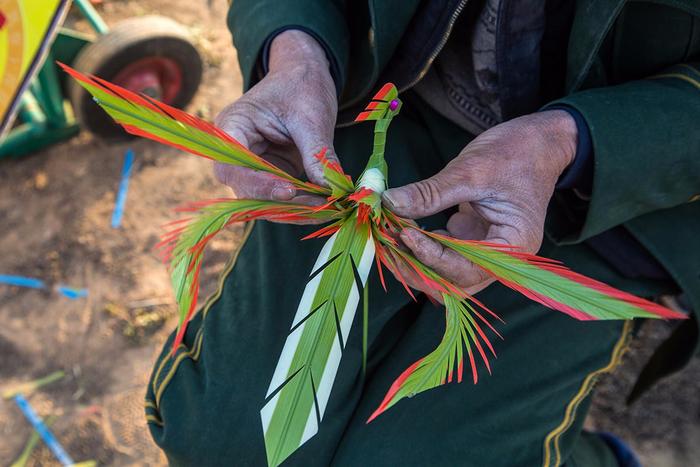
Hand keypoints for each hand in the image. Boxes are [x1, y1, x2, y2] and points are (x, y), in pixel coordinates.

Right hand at [214, 30, 338, 204]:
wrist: (304, 77)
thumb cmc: (301, 86)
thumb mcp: (312, 118)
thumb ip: (317, 154)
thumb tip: (331, 189)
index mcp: (232, 127)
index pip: (233, 167)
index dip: (258, 184)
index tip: (289, 191)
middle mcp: (236, 152)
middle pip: (246, 191)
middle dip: (281, 203)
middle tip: (318, 207)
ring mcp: (253, 167)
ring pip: (264, 201)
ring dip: (294, 210)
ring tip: (327, 208)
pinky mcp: (271, 176)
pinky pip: (281, 198)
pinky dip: (302, 206)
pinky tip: (325, 206)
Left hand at [382, 111, 577, 297]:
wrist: (538, 141)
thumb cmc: (515, 153)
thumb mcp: (470, 170)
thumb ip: (431, 193)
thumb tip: (391, 203)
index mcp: (513, 246)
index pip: (467, 269)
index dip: (432, 256)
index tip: (404, 234)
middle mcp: (502, 257)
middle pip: (455, 283)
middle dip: (419, 270)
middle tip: (387, 246)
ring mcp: (486, 249)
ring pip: (446, 274)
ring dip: (417, 262)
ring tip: (389, 238)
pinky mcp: (472, 238)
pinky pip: (444, 255)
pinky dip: (421, 247)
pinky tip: (400, 229)